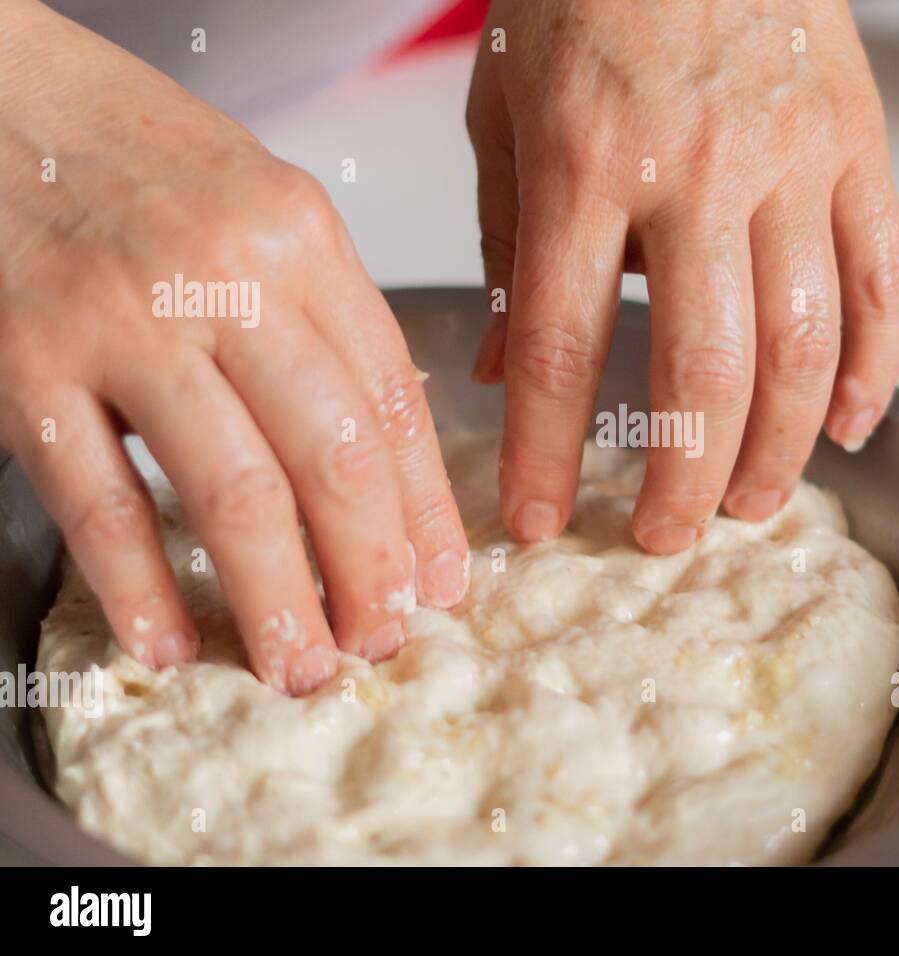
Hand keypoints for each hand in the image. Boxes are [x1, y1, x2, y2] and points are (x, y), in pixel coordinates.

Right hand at [0, 1, 468, 693]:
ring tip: (302, 668)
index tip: (445, 582)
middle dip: (371, 569)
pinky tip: (171, 640)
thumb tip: (387, 453)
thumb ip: (326, 320)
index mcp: (304, 240)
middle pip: (333, 455)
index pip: (393, 402)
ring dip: (276, 597)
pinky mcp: (27, 361)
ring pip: (232, 489)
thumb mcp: (266, 209)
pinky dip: (138, 583)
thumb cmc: (140, 160)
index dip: (427, 509)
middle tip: (385, 643)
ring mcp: (126, 321)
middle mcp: (230, 277)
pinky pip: (98, 497)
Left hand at [466, 0, 898, 552]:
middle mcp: (696, 170)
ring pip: (803, 344)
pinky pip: (884, 279)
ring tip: (752, 507)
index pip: (558, 345)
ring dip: (779, 448)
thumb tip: (496, 366)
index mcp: (585, 162)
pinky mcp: (860, 146)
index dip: (546, 453)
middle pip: (699, 372)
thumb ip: (503, 243)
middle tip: (663, 540)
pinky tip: (850, 427)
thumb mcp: (505, 111)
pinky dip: (878, 366)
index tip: (541, 523)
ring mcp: (792, 159)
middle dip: (681, 482)